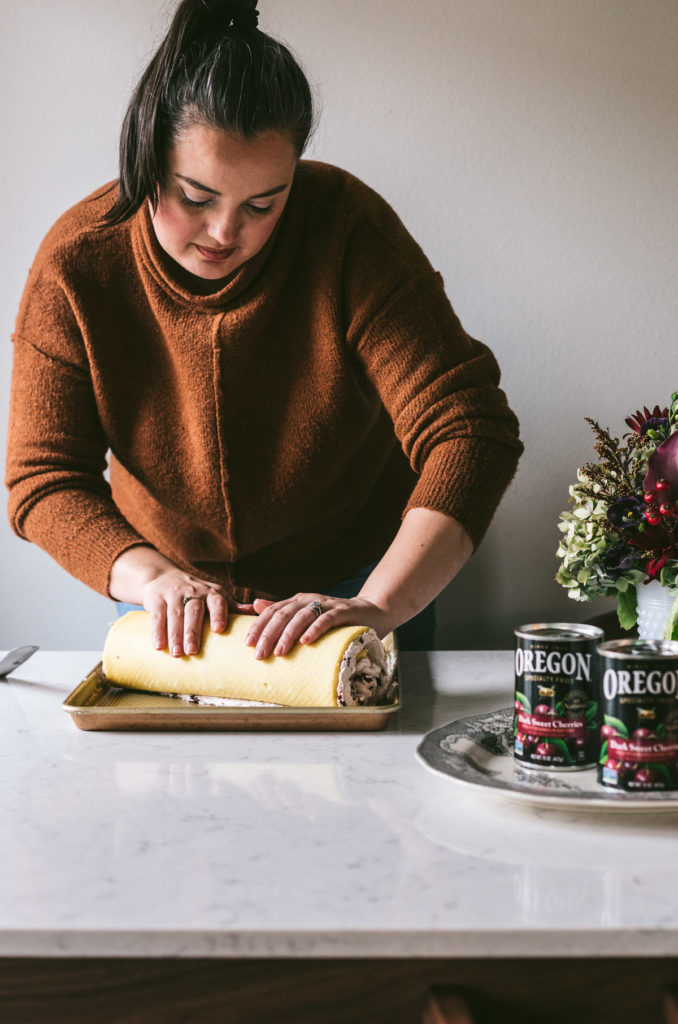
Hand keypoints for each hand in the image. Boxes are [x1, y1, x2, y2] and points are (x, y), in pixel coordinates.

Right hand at [141, 569, 253, 656]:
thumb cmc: (195, 592)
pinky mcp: (156, 599)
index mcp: (211, 592)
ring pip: (175, 615)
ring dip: (175, 635)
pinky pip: (157, 616)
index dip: (218, 614)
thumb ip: (232, 605)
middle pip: (193, 611)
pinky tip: (159, 646)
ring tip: (178, 654)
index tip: (219, 630)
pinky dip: (157, 631)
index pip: (217, 601)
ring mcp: (173, 594)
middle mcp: (193, 591)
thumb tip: (254, 612)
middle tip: (193, 652)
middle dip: (193, 631)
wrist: (162, 577)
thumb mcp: (214, 595)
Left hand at [245, 593, 391, 658]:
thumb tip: (256, 605)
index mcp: (298, 601)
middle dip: (269, 634)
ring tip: (279, 653)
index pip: (273, 611)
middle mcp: (309, 599)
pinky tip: (306, 641)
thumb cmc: (336, 619)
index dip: (258, 626)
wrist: (372, 612)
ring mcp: (327, 604)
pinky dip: (315, 629)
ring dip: (288, 635)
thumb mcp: (307, 615)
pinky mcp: (344, 612)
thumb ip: (283, 611)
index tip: (247, 644)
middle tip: (258, 655)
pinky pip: (327, 619)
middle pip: (283, 614)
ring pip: (302, 616)